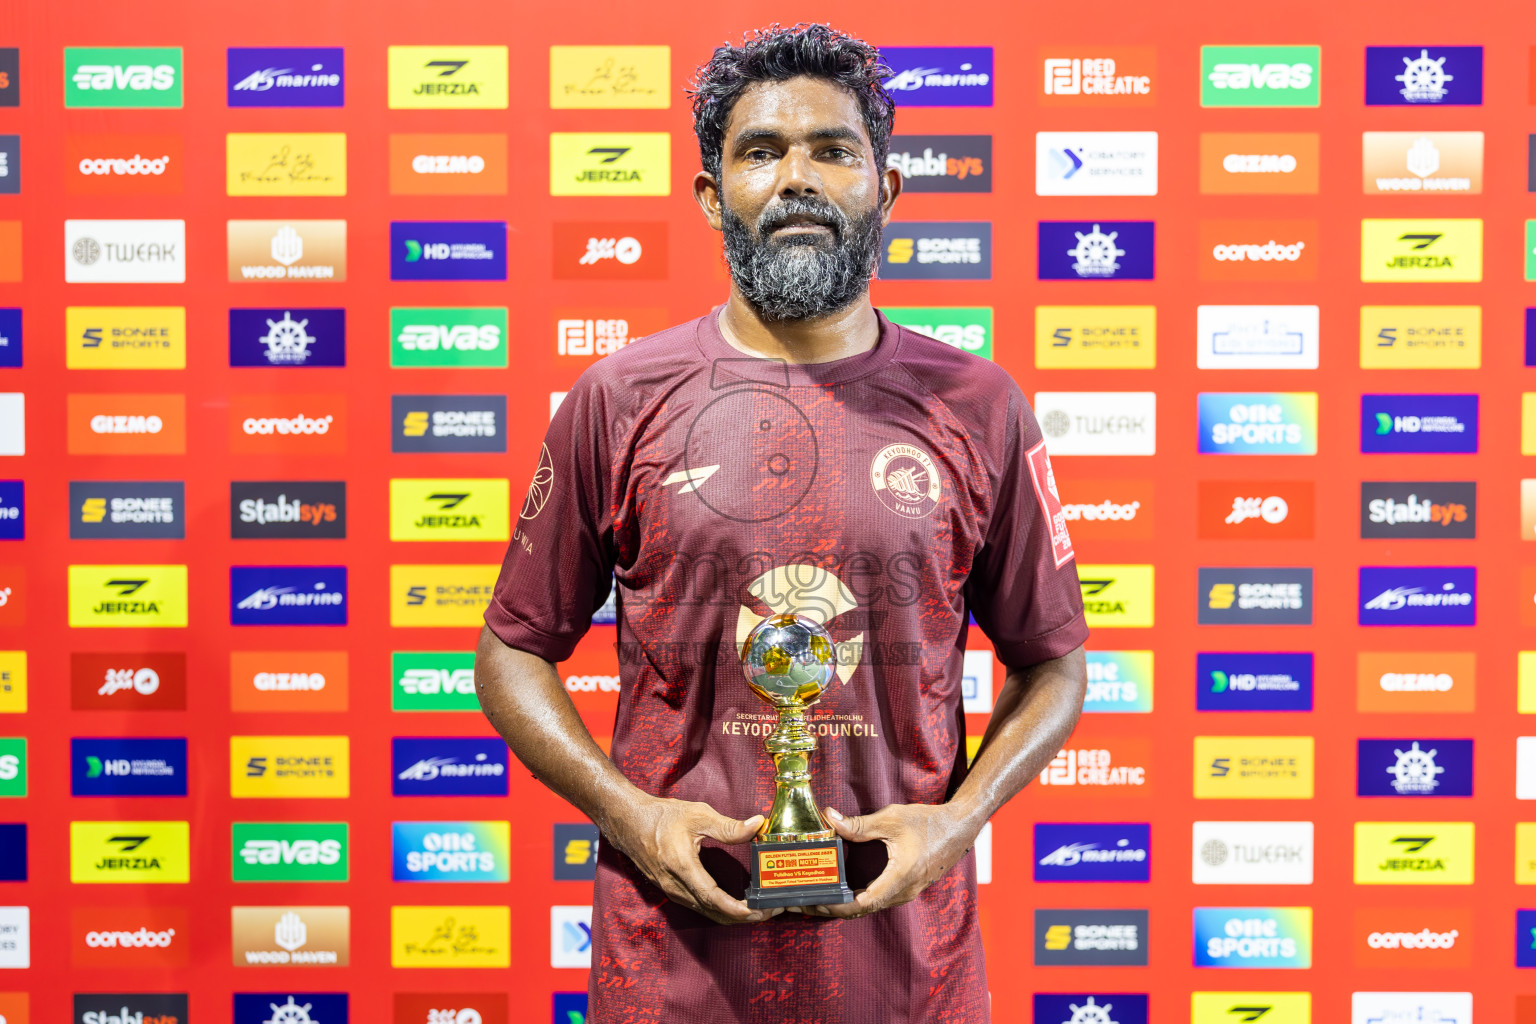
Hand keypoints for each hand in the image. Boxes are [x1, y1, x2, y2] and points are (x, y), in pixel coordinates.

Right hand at [607, 794, 782, 924]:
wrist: (628, 822)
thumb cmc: (661, 817)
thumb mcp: (698, 815)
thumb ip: (729, 826)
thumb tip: (757, 825)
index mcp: (682, 867)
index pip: (712, 897)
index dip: (736, 909)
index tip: (756, 911)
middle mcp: (675, 885)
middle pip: (712, 911)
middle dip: (741, 916)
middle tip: (767, 913)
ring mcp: (671, 891)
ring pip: (704, 912)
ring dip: (730, 915)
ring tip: (755, 911)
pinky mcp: (670, 890)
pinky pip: (697, 907)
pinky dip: (717, 910)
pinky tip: (732, 905)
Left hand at [792, 803, 976, 918]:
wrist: (960, 827)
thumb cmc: (929, 823)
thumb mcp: (891, 819)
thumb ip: (860, 824)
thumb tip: (830, 818)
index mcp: (900, 877)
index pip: (863, 902)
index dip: (837, 905)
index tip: (816, 902)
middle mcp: (903, 891)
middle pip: (863, 910)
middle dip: (834, 908)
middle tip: (807, 902)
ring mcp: (907, 892)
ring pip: (871, 907)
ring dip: (845, 905)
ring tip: (819, 898)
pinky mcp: (907, 888)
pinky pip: (879, 900)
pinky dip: (859, 899)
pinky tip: (844, 891)